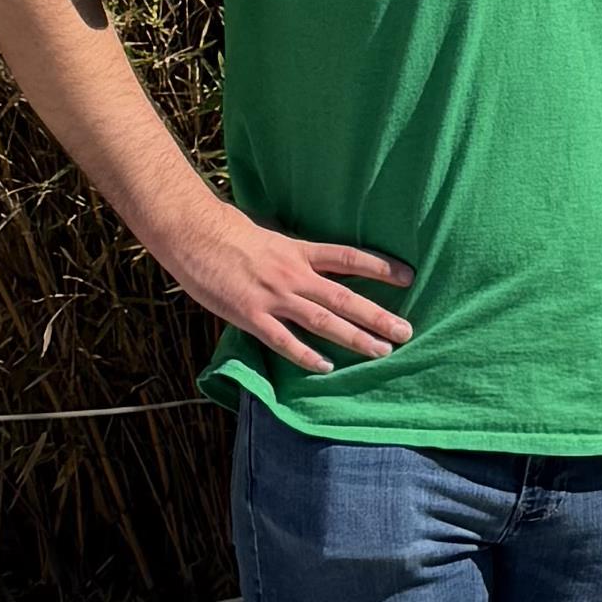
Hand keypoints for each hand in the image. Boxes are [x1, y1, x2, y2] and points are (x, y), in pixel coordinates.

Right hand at [151, 204, 413, 368]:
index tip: (409, 276)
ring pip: (323, 321)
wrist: (193, 234)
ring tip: (382, 351)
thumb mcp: (269, 236)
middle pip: (345, 298)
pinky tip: (327, 368)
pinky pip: (284, 341)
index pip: (348, 258)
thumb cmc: (227, 233)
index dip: (380, 267)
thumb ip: (292, 253)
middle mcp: (294, 275)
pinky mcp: (251, 316)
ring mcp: (274, 297)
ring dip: (355, 338)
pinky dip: (307, 356)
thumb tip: (311, 262)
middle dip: (378, 316)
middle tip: (407, 331)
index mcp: (299, 251)